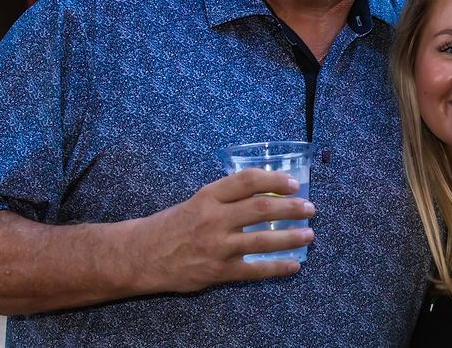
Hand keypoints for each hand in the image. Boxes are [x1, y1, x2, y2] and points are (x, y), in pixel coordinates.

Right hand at [133, 168, 314, 292]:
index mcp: (208, 196)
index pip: (247, 181)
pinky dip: (276, 268)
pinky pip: (254, 270)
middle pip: (261, 209)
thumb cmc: (172, 225)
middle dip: (290, 208)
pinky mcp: (217, 271)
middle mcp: (214, 218)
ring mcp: (217, 246)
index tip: (294, 184)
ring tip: (309, 235)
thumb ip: (226, 197)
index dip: (274, 180)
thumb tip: (265, 191)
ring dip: (290, 238)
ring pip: (262, 240)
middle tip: (310, 208)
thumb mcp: (197, 201)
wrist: (141, 255)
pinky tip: (293, 265)